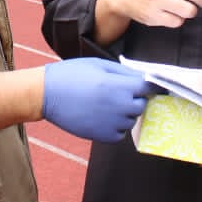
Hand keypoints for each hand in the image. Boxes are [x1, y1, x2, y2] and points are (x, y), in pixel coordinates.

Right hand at [41, 58, 156, 142]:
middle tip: (118, 92)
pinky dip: (116, 126)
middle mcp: (119, 106)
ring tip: (104, 103)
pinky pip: (120, 133)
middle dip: (135, 98)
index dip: (153, 85)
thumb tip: (142, 78)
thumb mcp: (99, 65)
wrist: (46, 94)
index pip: (149, 87)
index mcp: (118, 86)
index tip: (155, 85)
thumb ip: (124, 72)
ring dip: (125, 112)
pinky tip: (101, 115)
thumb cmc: (72, 74)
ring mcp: (112, 123)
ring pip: (131, 119)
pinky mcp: (103, 136)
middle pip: (141, 105)